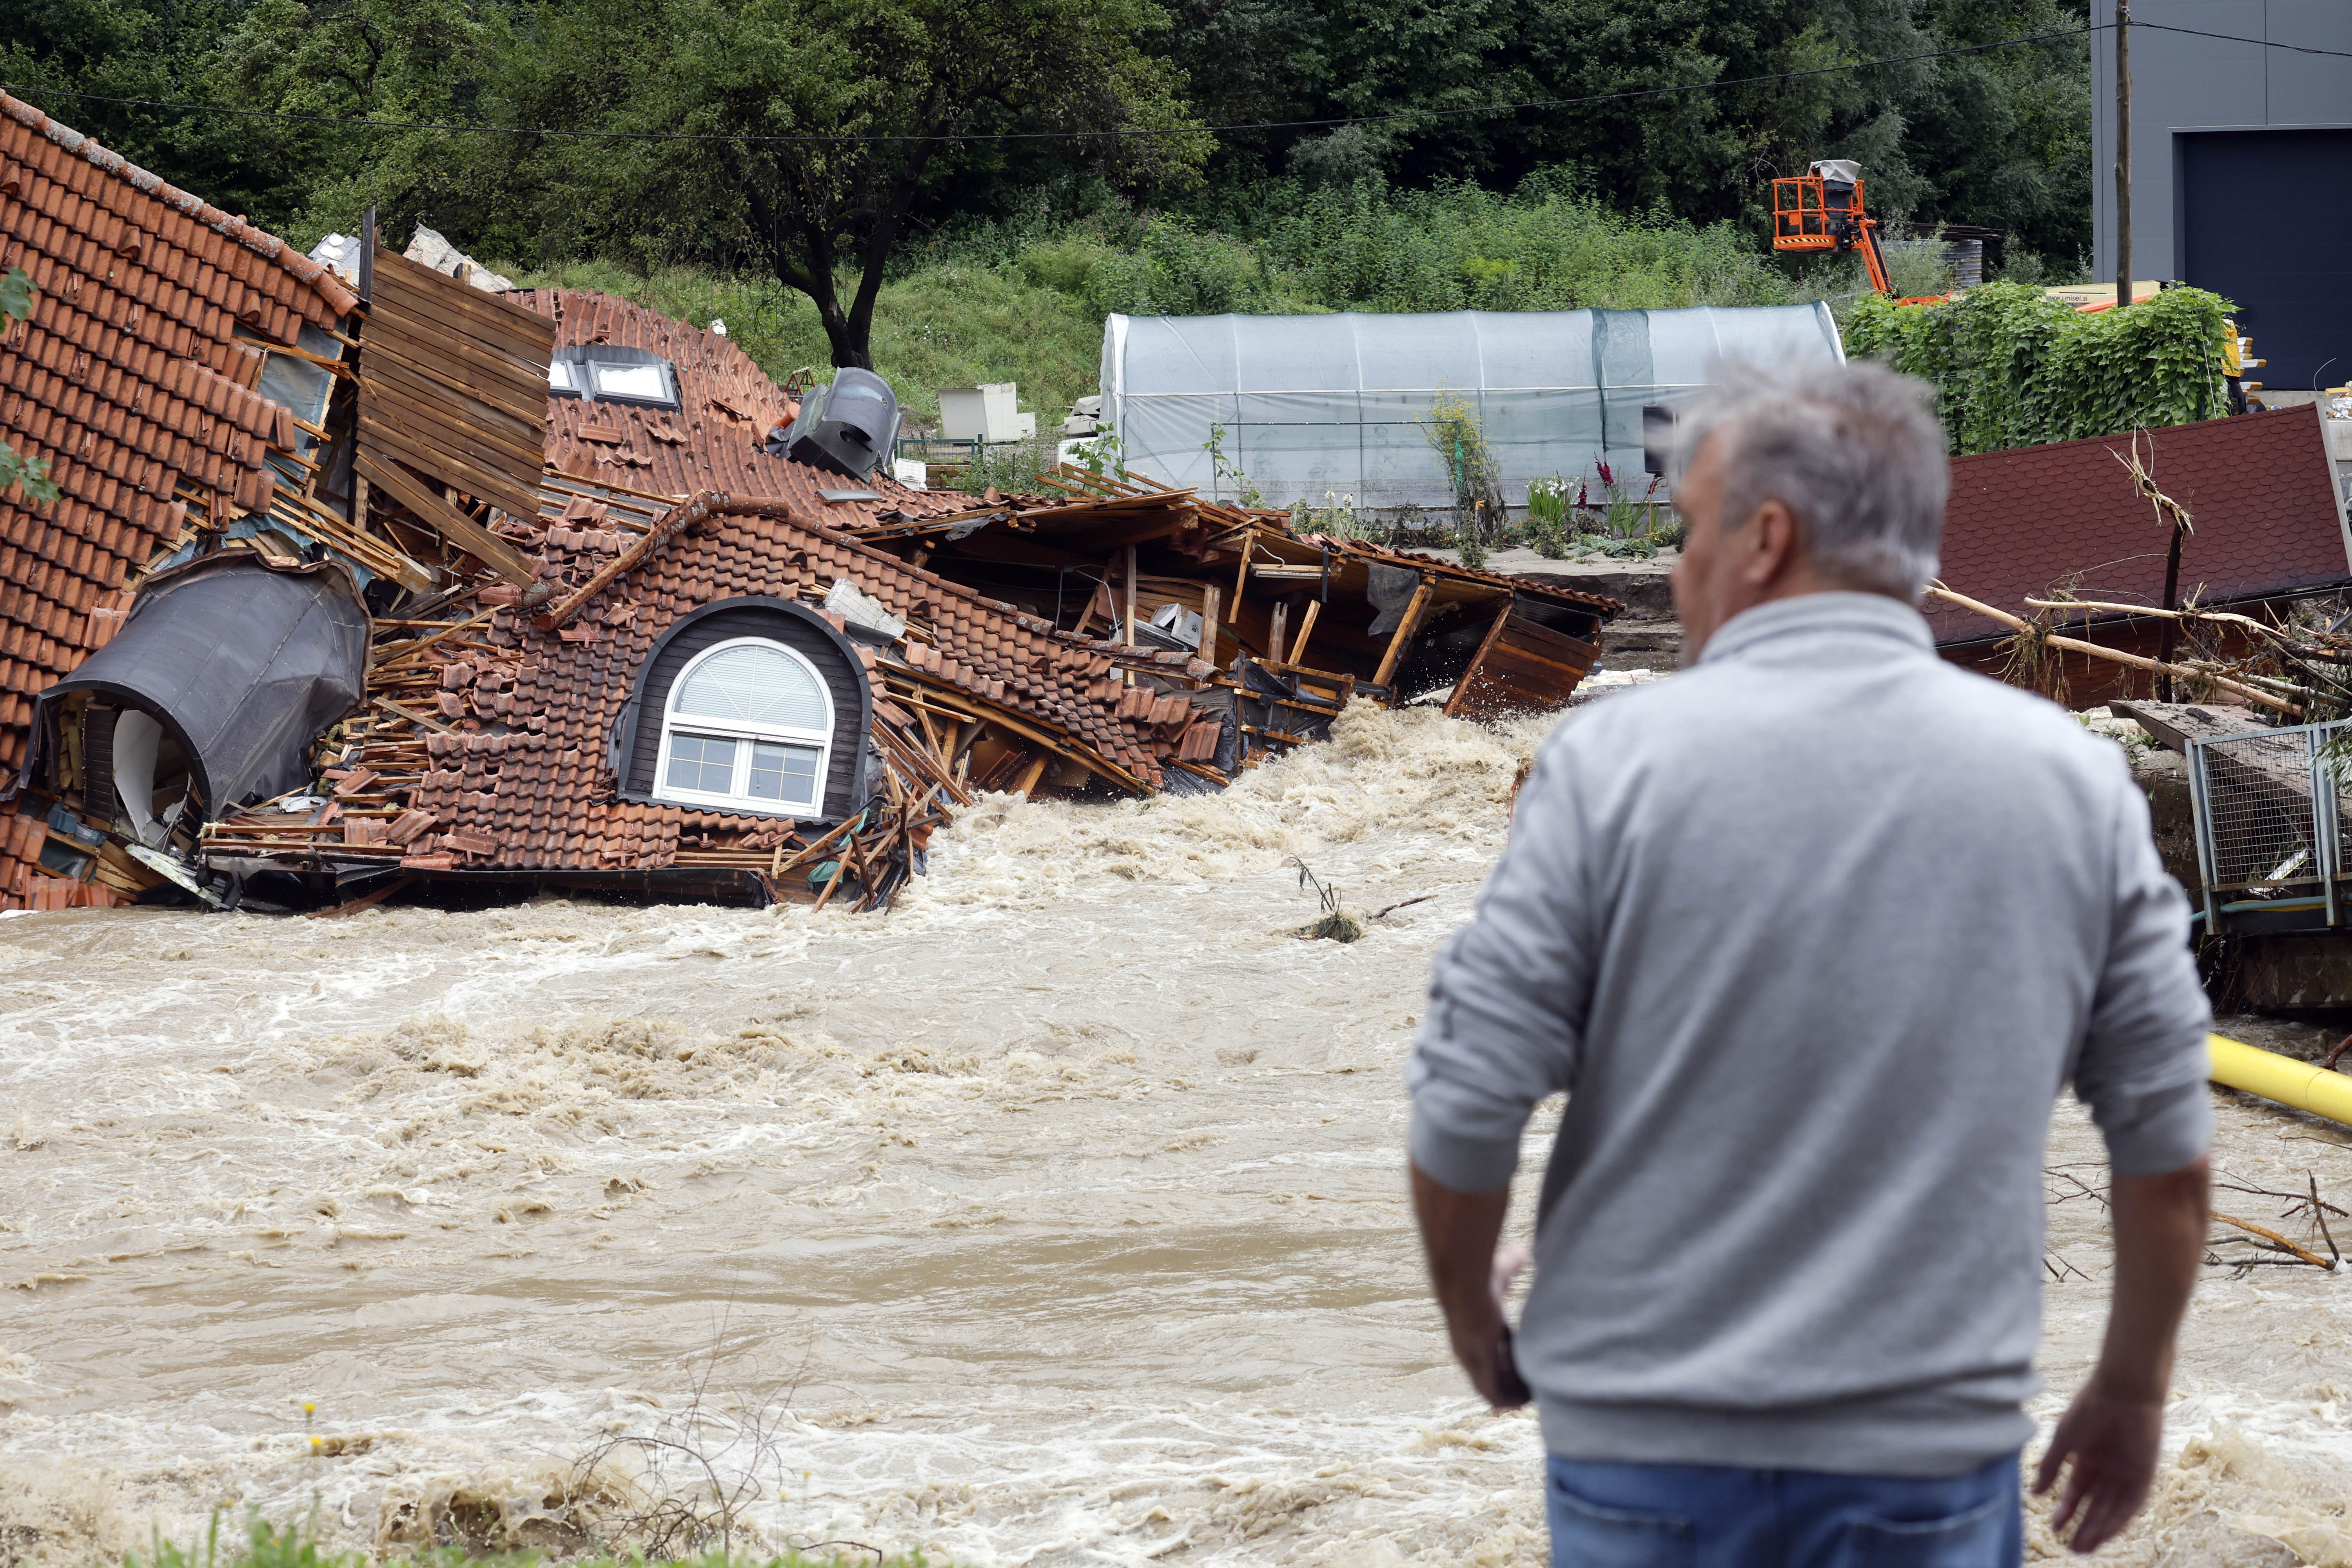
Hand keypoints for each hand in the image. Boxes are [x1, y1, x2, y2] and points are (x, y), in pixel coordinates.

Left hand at [1442, 1244, 1532, 1408]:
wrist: (1466, 1288)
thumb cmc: (1479, 1278)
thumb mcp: (1500, 1273)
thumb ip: (1512, 1264)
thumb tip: (1523, 1251)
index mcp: (1472, 1332)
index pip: (1491, 1351)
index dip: (1508, 1355)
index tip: (1526, 1357)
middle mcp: (1469, 1351)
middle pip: (1492, 1373)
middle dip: (1512, 1378)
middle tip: (1535, 1381)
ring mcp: (1473, 1362)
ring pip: (1494, 1387)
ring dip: (1513, 1391)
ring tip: (1535, 1394)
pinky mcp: (1479, 1369)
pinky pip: (1494, 1395)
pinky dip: (1510, 1400)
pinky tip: (1529, 1399)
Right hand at [2031, 1380, 2165, 1552]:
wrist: (2122, 1391)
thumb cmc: (2089, 1408)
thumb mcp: (2063, 1440)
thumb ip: (2050, 1467)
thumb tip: (2034, 1492)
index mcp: (2088, 1457)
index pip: (2076, 1490)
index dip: (2066, 1509)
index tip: (2054, 1526)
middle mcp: (2108, 1468)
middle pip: (2095, 1504)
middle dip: (2084, 1526)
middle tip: (2073, 1549)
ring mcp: (2127, 1472)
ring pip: (2112, 1508)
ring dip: (2100, 1529)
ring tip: (2085, 1548)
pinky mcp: (2145, 1474)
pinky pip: (2132, 1504)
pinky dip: (2119, 1519)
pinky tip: (2106, 1533)